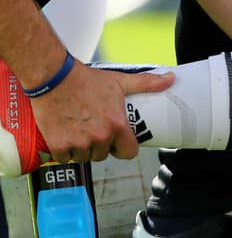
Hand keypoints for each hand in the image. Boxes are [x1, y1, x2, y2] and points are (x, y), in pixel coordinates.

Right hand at [32, 64, 173, 162]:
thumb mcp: (120, 81)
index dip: (123, 148)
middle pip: (103, 155)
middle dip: (99, 145)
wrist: (53, 78)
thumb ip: (147, 84)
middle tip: (92, 128)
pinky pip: (64, 159)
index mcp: (117, 126)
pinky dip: (63, 151)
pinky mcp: (59, 146)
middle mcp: (99, 138)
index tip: (117, 141)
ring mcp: (78, 143)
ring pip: (84, 157)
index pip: (129, 153)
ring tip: (78, 130)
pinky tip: (64, 135)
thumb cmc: (86, 80)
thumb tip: (170, 79)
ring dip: (81, 149)